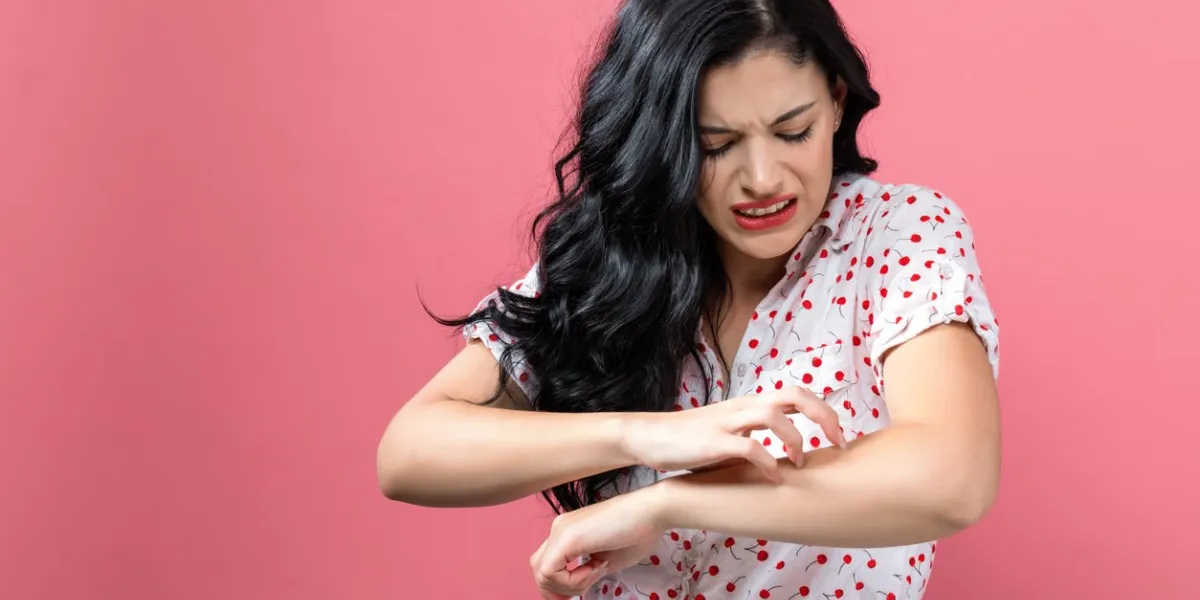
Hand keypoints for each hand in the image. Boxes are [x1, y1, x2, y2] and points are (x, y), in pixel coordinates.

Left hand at [529, 489, 665, 599]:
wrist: (652, 511)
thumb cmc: (638, 532)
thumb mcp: (606, 560)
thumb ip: (587, 571)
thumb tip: (577, 587)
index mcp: (567, 532)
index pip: (546, 564)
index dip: (559, 585)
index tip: (583, 588)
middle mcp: (559, 529)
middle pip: (537, 568)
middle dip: (557, 590)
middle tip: (583, 590)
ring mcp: (561, 531)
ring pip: (541, 573)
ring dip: (568, 585)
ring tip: (596, 572)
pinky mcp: (568, 537)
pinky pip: (551, 572)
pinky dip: (572, 581)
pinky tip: (596, 569)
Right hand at [623, 386, 845, 481]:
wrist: (651, 437)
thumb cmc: (693, 439)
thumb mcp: (732, 432)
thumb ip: (758, 434)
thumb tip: (790, 454)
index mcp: (751, 404)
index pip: (798, 393)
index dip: (825, 412)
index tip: (840, 438)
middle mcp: (744, 407)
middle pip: (794, 395)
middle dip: (824, 417)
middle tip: (838, 444)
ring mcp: (728, 422)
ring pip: (774, 415)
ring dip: (795, 439)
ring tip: (800, 463)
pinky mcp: (714, 442)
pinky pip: (749, 447)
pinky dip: (768, 463)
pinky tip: (775, 479)